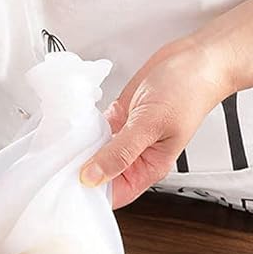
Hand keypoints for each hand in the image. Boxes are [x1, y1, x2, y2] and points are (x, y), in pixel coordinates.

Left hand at [80, 37, 232, 207]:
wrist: (193, 59)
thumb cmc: (187, 92)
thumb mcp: (150, 126)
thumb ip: (120, 153)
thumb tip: (92, 177)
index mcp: (149, 167)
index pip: (115, 194)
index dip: (92, 194)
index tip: (69, 188)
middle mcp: (135, 155)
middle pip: (100, 174)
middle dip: (79, 170)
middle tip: (59, 164)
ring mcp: (124, 136)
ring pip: (93, 152)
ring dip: (79, 149)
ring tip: (63, 145)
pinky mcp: (117, 118)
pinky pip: (93, 130)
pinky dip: (83, 128)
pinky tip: (74, 126)